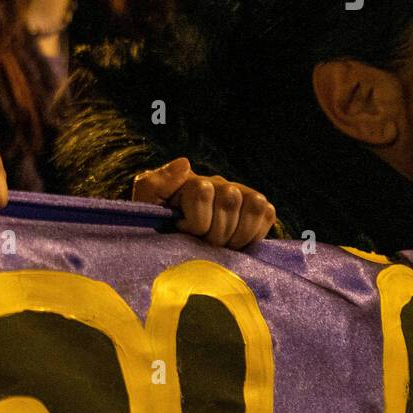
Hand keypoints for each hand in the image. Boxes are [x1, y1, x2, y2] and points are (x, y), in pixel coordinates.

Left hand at [133, 157, 276, 248]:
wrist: (175, 248)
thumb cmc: (158, 228)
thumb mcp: (145, 206)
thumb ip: (155, 183)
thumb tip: (185, 164)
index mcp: (193, 182)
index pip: (203, 191)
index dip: (194, 221)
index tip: (181, 231)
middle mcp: (220, 184)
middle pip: (230, 198)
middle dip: (216, 231)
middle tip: (203, 243)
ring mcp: (242, 196)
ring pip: (255, 205)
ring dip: (238, 234)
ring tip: (222, 246)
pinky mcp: (259, 210)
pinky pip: (268, 214)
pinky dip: (255, 233)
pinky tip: (238, 243)